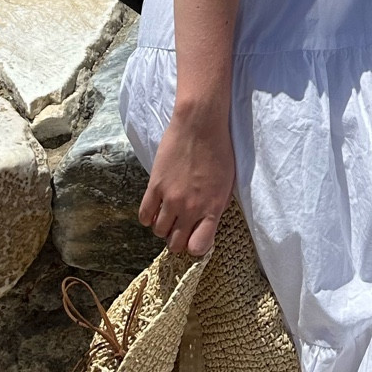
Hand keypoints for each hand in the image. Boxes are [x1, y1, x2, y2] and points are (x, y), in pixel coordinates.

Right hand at [139, 106, 235, 257]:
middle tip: (179, 227)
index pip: (199, 247)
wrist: (200, 124)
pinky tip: (155, 209)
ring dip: (163, 227)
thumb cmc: (219, 150)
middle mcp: (191, 208)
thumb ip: (216, 208)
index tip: (194, 238)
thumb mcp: (227, 184)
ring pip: (159, 232)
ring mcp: (171, 198)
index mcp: (212, 208)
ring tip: (168, 215)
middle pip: (176, 244)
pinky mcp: (155, 186)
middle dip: (177, 240)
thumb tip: (207, 225)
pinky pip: (144, 216)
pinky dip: (148, 217)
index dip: (195, 246)